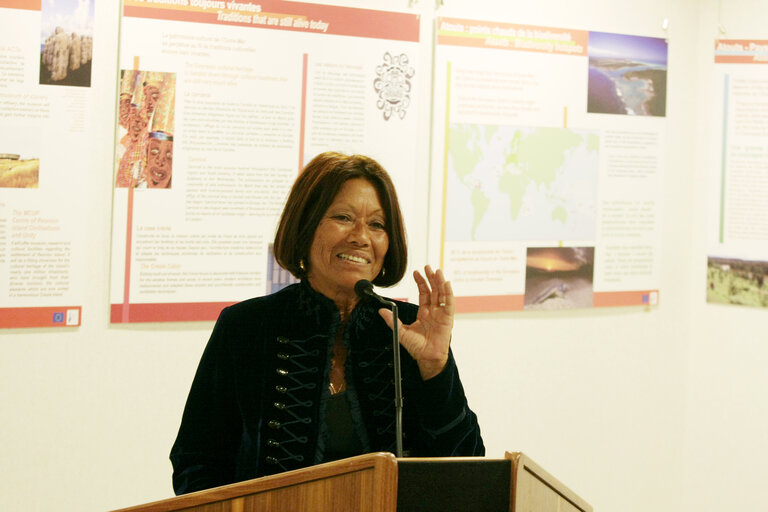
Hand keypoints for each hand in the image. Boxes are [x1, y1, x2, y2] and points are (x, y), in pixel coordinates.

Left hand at [379, 265, 453, 379]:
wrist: (426, 357)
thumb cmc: (417, 347)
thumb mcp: (401, 331)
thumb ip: (391, 320)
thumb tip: (381, 311)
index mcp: (424, 313)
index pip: (424, 293)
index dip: (421, 282)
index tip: (416, 272)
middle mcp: (433, 311)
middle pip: (433, 290)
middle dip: (431, 278)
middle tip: (428, 266)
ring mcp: (441, 314)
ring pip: (442, 294)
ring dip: (440, 282)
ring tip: (437, 270)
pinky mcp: (448, 319)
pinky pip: (449, 304)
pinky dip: (449, 293)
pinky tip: (447, 284)